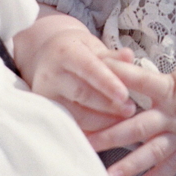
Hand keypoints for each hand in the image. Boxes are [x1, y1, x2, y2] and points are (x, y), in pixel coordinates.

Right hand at [12, 7, 135, 130]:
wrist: (47, 56)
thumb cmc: (77, 51)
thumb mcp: (93, 46)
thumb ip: (112, 55)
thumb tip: (129, 56)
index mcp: (66, 52)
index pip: (88, 68)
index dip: (107, 82)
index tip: (124, 95)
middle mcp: (51, 74)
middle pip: (82, 93)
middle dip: (108, 104)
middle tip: (130, 109)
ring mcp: (46, 95)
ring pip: (75, 113)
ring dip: (102, 120)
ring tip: (122, 119)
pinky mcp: (46, 112)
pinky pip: (71, 123)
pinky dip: (90, 129)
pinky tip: (107, 128)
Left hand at [88, 52, 175, 175]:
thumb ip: (162, 79)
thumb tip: (139, 80)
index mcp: (170, 88)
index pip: (139, 81)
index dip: (118, 78)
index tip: (95, 78)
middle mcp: (172, 114)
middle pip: (136, 126)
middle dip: (109, 135)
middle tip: (84, 142)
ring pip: (152, 151)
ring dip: (129, 165)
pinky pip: (175, 164)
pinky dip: (160, 175)